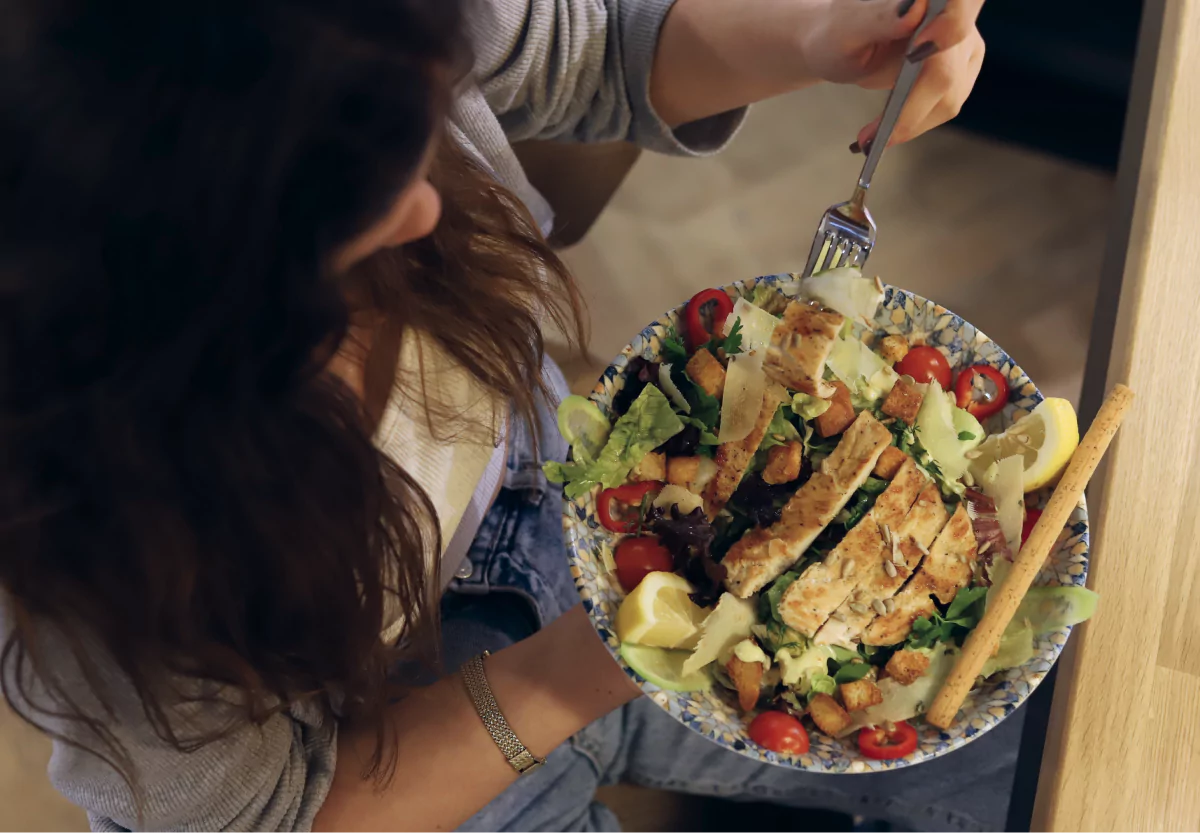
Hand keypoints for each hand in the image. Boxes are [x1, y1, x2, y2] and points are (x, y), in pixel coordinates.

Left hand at [799, 0, 985, 150]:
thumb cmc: (836, 32)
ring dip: (910, 122)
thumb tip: (914, 8)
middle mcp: (957, 13)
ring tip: (869, 136)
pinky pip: (946, 104)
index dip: (949, 26)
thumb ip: (880, 17)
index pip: (960, 5)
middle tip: (867, 136)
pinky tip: (886, 130)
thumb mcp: (847, 26)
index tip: (915, 53)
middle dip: (909, 109)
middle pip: (949, 68)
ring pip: (951, 94)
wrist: (837, 42)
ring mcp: (963, 41)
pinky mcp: (961, 67)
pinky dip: (915, 122)